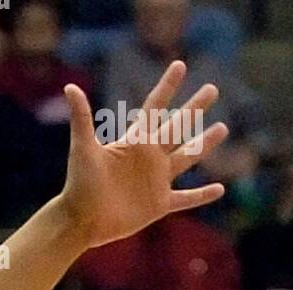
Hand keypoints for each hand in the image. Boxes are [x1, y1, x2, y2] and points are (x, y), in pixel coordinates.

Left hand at [59, 62, 227, 250]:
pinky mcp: (159, 204)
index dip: (168, 86)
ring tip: (222, 129)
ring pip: (188, 157)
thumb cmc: (79, 183)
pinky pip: (186, 199)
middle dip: (195, 108)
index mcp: (135, 140)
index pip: (155, 106)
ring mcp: (156, 180)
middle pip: (178, 126)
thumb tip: (70, 87)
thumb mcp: (82, 148)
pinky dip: (202, 196)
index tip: (179, 65)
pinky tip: (221, 189)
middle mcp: (149, 157)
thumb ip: (82, 118)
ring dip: (205, 144)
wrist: (81, 220)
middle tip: (212, 88)